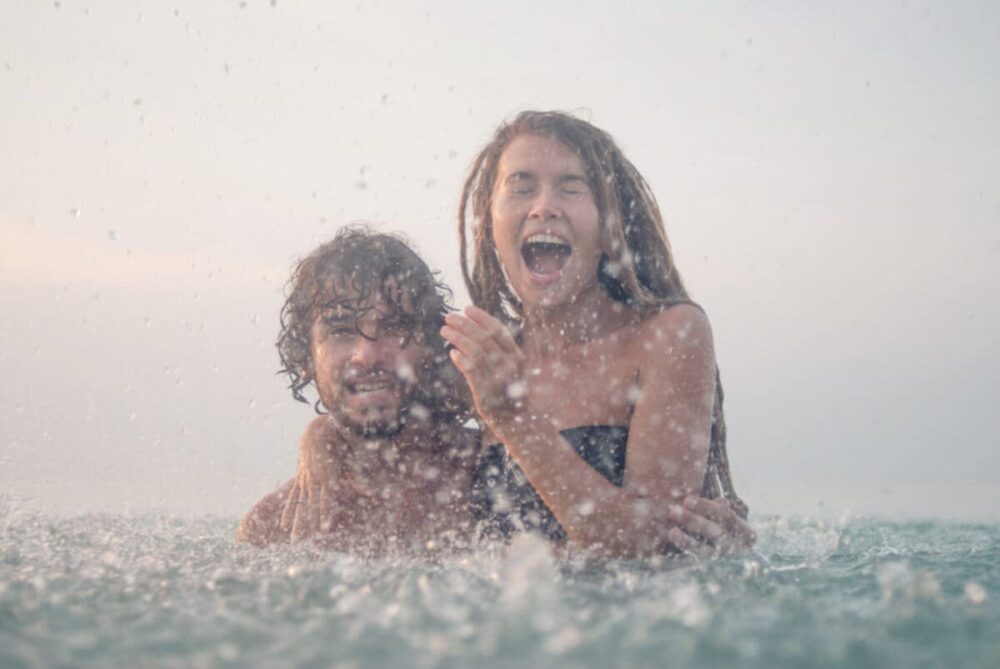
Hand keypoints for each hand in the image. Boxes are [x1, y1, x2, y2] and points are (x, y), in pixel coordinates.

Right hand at [278, 425, 368, 542]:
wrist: (316, 431)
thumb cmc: (338, 445)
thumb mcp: (349, 460)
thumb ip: (358, 479)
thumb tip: (371, 494)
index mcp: (327, 476)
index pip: (327, 500)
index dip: (326, 515)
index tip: (325, 530)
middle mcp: (314, 480)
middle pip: (310, 507)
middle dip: (308, 526)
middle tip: (305, 544)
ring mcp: (304, 480)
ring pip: (299, 506)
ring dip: (297, 524)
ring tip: (294, 541)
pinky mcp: (300, 479)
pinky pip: (292, 498)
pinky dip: (288, 512)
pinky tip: (284, 525)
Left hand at [440, 306, 527, 432]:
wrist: (516, 419)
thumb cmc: (508, 391)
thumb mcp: (510, 368)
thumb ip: (498, 352)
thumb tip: (474, 331)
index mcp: (516, 356)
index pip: (498, 330)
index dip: (482, 318)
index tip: (467, 308)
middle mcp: (509, 364)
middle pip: (484, 337)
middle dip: (465, 324)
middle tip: (449, 316)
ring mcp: (498, 378)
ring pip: (476, 351)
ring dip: (458, 337)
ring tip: (445, 330)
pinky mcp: (486, 391)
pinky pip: (472, 370)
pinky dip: (461, 359)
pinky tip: (452, 353)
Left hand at [665, 496, 755, 557]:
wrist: (735, 564)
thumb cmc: (729, 530)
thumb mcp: (731, 521)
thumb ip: (724, 511)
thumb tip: (721, 501)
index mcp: (747, 534)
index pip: (726, 516)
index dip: (706, 507)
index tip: (686, 500)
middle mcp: (737, 549)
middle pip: (714, 532)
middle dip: (693, 521)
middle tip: (673, 511)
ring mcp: (724, 561)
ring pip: (704, 551)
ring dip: (686, 541)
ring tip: (671, 532)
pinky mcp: (711, 569)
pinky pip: (695, 561)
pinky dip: (683, 552)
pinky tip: (670, 544)